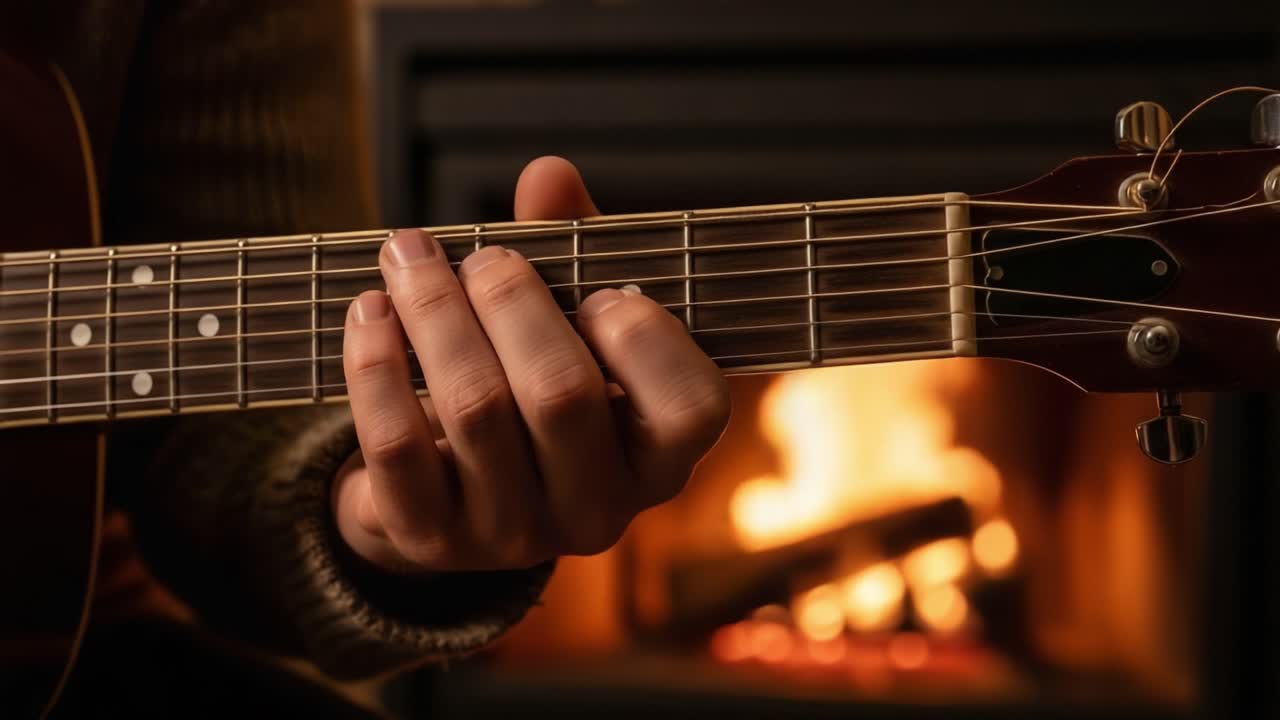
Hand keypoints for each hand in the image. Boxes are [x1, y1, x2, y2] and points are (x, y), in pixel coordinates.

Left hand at [333, 157, 730, 572]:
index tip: (600, 290)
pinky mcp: (432, 540)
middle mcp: (599, 511)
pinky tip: (368, 312)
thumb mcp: (571, 326)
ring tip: (408, 258)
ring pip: (475, 410)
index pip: (691, 407)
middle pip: (562, 394)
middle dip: (512, 301)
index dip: (647, 338)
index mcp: (659, 459)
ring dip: (435, 313)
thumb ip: (574, 251)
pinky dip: (376, 366)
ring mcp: (514, 534)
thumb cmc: (533, 387)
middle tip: (480, 257)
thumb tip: (548, 175)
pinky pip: (397, 448)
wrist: (451, 493)